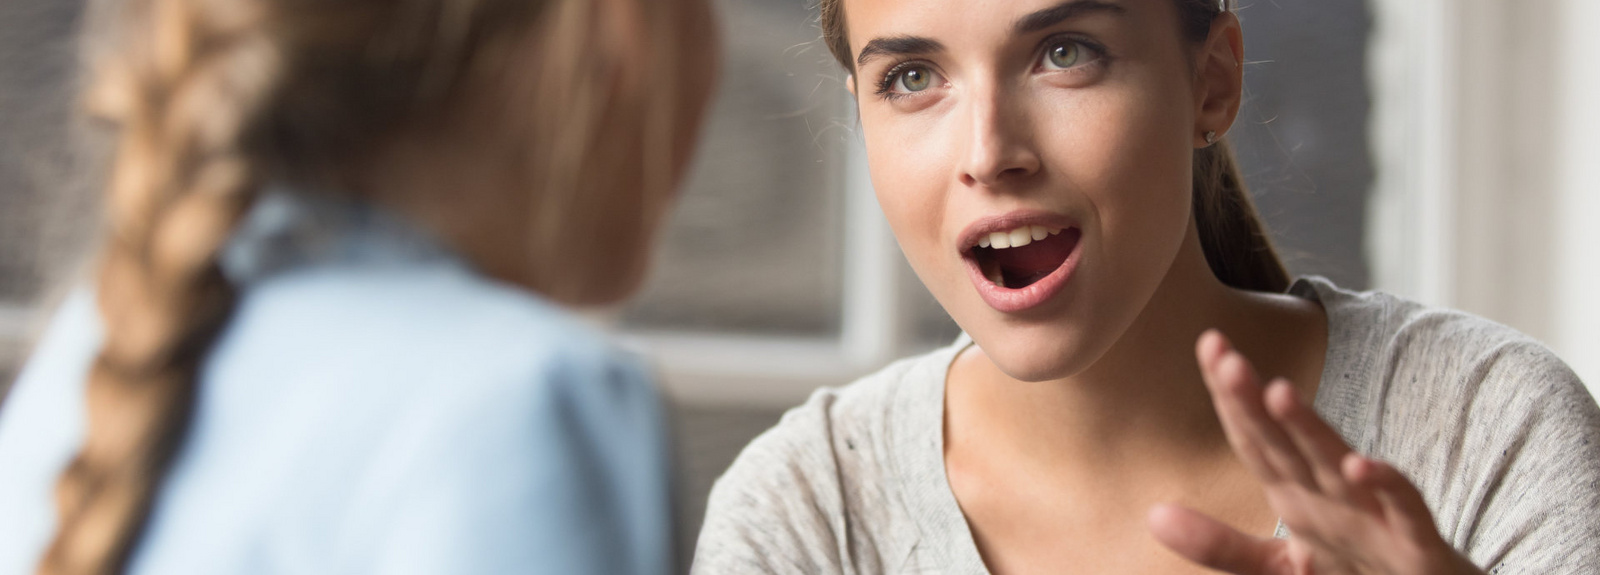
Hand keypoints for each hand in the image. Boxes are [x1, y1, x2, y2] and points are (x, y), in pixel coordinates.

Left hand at [1146, 330, 1483, 574]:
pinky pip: (1404, 513)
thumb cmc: (1360, 573)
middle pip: (1286, 444)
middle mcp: (1333, 497)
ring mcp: (1376, 519)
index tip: (1208, 346)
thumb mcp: (1280, 565)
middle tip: (1223, 355)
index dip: (1228, 397)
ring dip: (1312, 431)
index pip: (1255, 439)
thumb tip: (1153, 515)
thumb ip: (1221, 545)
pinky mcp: (1417, 547)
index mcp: (1298, 496)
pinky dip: (1388, 488)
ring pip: (1338, 468)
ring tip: (1279, 391)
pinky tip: (1362, 466)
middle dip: (1255, 401)